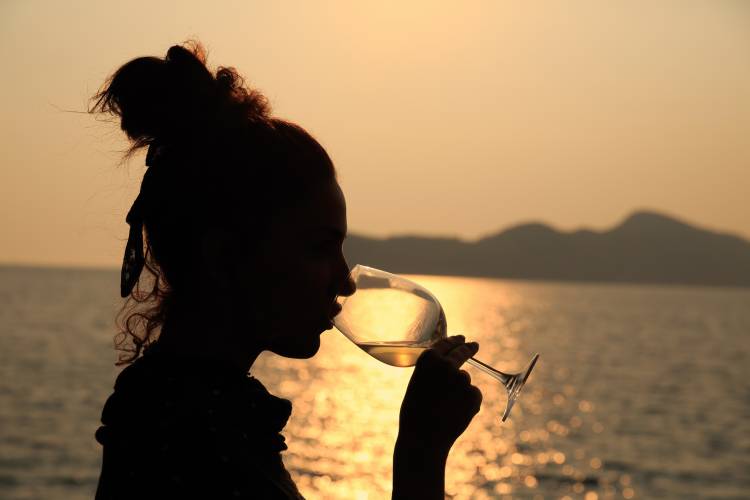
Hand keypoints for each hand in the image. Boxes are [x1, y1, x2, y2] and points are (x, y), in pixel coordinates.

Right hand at [397, 335, 482, 455]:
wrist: (423, 439)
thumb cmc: (415, 413)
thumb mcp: (419, 384)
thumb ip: (434, 371)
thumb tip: (452, 366)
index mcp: (429, 358)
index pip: (446, 342)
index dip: (455, 340)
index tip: (461, 338)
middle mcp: (447, 364)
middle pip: (462, 351)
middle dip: (469, 348)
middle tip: (474, 345)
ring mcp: (462, 378)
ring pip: (466, 380)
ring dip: (460, 390)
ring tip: (445, 408)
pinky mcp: (474, 394)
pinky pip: (473, 395)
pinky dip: (468, 403)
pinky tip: (455, 414)